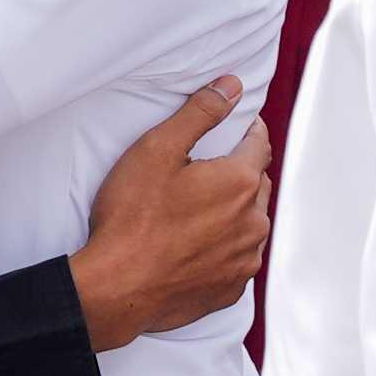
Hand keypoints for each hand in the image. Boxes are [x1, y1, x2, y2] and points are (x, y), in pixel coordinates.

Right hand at [68, 78, 269, 352]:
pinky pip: (237, 258)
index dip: (245, 131)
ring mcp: (244, 260)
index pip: (258, 144)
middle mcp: (253, 223)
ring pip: (250, 223)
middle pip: (256, 183)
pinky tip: (193, 245)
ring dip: (233, 212)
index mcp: (240, 183)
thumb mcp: (158, 149)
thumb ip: (200, 113)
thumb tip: (232, 85)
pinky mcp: (231, 290)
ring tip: (196, 210)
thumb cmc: (131, 216)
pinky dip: (223, 247)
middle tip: (202, 170)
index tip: (232, 127)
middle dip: (238, 172)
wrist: (116, 288)